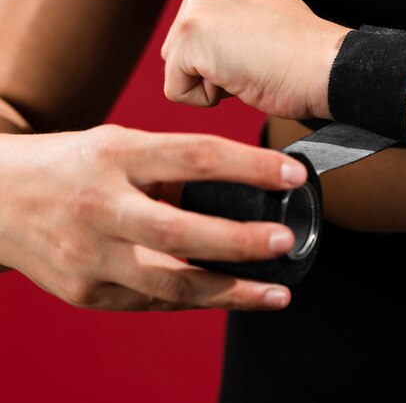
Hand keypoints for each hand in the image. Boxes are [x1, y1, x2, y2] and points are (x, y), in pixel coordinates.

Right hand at [0, 124, 307, 310]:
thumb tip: (235, 184)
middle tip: (286, 240)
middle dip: (241, 241)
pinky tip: (232, 297)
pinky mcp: (86, 293)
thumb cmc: (70, 165)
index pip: (196, 156)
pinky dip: (199, 302)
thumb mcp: (118, 145)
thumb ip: (170, 163)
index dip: (251, 165)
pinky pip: (153, 302)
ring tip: (277, 293)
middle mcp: (101, 208)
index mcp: (116, 156)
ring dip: (232, 292)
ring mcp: (89, 257)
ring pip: (170, 285)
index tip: (293, 173)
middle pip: (180, 231)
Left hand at [161, 0, 349, 118]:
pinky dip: (207, 99)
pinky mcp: (188, 36)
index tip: (257, 47)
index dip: (222, 52)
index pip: (191, 31)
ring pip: (176, 69)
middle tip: (255, 58)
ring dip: (212, 81)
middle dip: (212, 66)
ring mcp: (193, 7)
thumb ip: (228, 14)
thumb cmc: (302, 48)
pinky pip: (176, 90)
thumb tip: (213, 35)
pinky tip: (240, 77)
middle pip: (178, 48)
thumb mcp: (260, 12)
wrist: (323, 64)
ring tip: (249, 65)